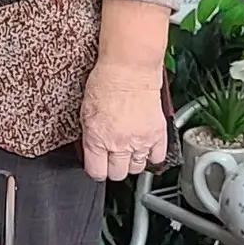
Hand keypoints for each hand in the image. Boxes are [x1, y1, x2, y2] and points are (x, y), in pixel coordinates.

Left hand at [80, 63, 167, 181]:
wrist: (129, 70)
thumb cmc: (105, 83)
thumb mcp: (85, 112)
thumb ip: (90, 136)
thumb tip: (92, 151)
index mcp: (97, 138)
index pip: (97, 172)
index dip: (96, 170)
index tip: (97, 166)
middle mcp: (119, 144)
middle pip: (118, 174)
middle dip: (114, 168)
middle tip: (112, 157)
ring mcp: (140, 141)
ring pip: (137, 168)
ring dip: (132, 162)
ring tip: (128, 150)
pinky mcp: (158, 135)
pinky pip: (157, 158)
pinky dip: (151, 155)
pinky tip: (144, 146)